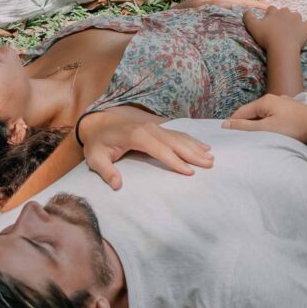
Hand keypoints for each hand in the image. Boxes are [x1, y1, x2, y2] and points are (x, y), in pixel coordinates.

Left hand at [78, 107, 214, 188]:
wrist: (98, 122)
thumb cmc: (98, 143)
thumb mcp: (95, 158)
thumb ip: (106, 171)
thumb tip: (116, 185)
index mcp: (136, 136)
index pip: (160, 150)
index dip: (175, 161)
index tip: (189, 172)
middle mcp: (149, 129)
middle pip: (175, 142)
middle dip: (192, 154)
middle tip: (209, 165)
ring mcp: (154, 126)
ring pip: (179, 137)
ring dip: (195, 147)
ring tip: (211, 157)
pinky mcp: (157, 127)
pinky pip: (177, 133)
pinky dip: (191, 140)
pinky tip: (203, 146)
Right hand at [225, 94, 306, 153]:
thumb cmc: (293, 128)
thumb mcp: (265, 129)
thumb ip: (245, 127)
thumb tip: (226, 124)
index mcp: (266, 100)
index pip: (242, 112)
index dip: (233, 123)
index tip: (227, 135)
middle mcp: (276, 99)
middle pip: (253, 113)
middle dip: (246, 125)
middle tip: (241, 139)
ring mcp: (286, 104)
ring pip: (265, 116)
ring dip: (259, 126)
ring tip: (256, 139)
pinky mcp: (295, 112)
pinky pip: (276, 118)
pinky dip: (270, 126)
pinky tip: (272, 134)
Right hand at [241, 5, 306, 54]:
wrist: (282, 47)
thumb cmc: (266, 37)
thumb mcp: (252, 27)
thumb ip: (248, 17)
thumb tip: (246, 11)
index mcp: (274, 12)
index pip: (271, 9)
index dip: (269, 15)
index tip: (268, 22)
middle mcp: (286, 12)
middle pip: (284, 11)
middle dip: (282, 17)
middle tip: (279, 27)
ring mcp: (298, 19)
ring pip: (296, 15)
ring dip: (294, 20)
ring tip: (291, 29)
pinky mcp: (306, 27)